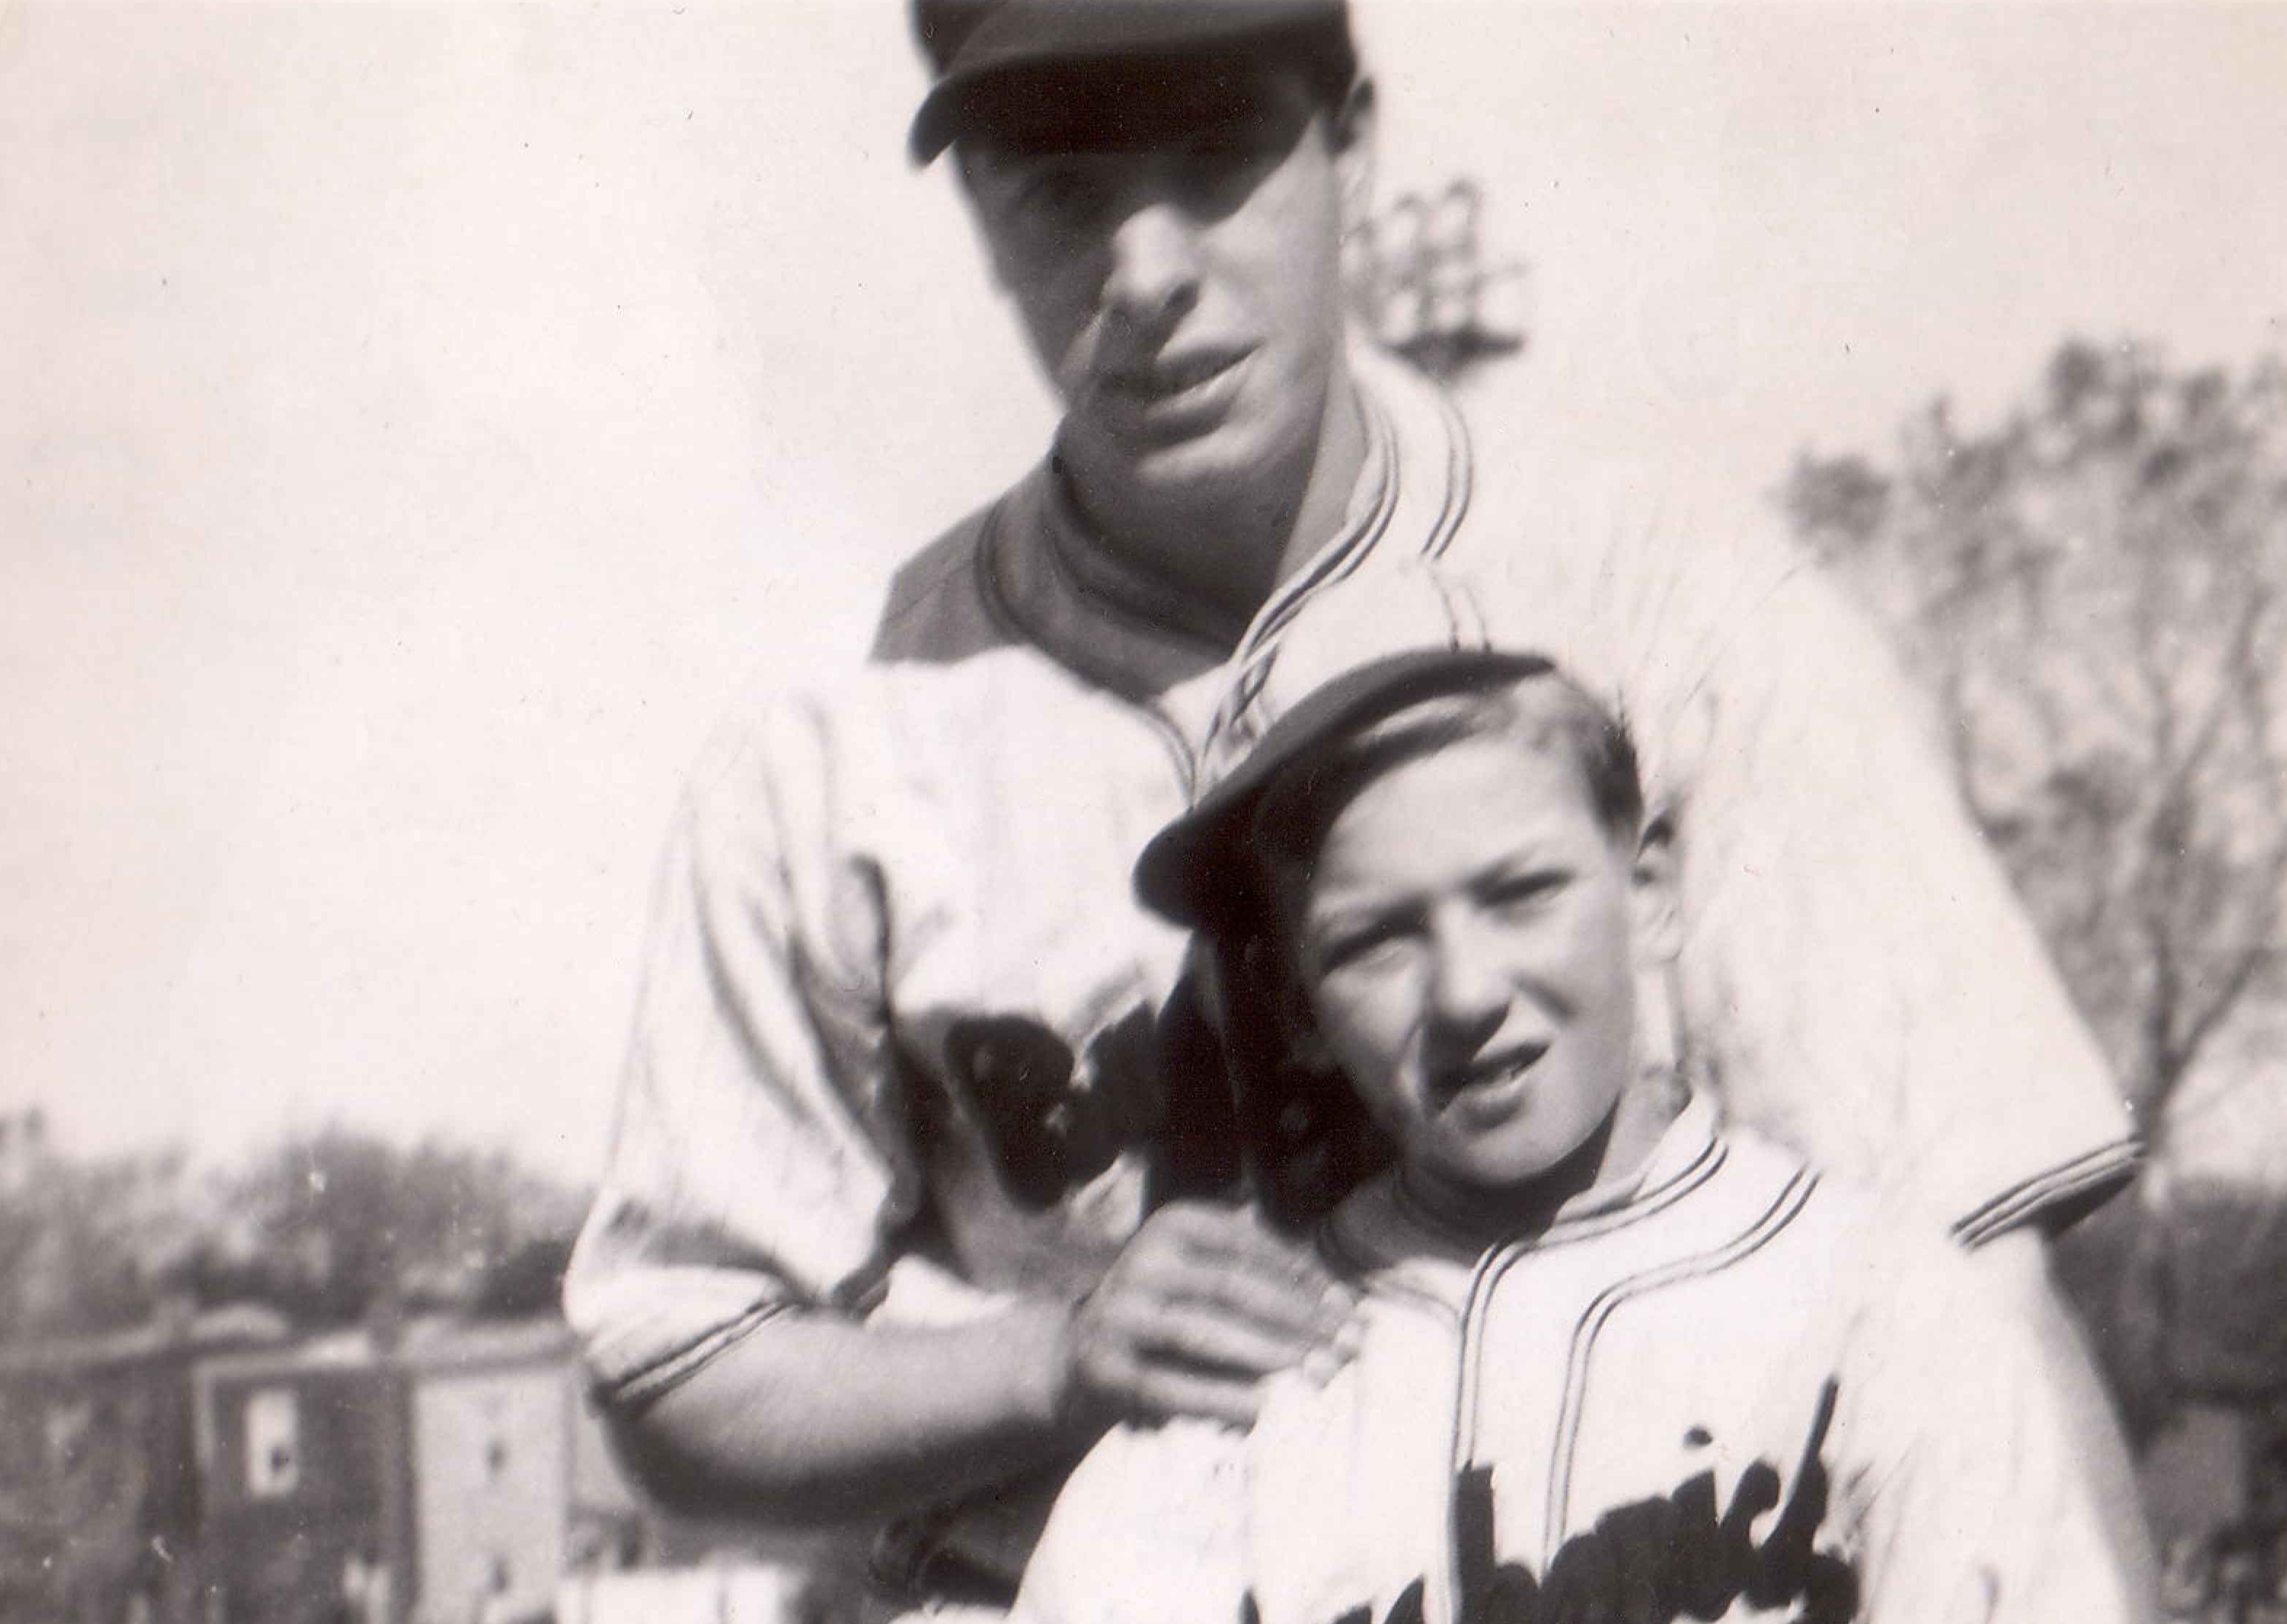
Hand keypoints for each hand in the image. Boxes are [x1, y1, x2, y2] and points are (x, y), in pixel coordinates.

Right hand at [1062, 1200, 1360, 1428]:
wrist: (1081, 1356)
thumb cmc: (1170, 1311)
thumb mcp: (1205, 1273)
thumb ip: (1262, 1275)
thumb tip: (1344, 1302)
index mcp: (1174, 1224)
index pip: (1251, 1246)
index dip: (1305, 1276)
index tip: (1350, 1307)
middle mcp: (1143, 1259)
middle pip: (1235, 1287)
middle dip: (1299, 1319)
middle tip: (1347, 1346)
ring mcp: (1119, 1313)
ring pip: (1206, 1332)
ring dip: (1269, 1354)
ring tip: (1317, 1373)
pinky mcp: (1106, 1367)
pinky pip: (1173, 1386)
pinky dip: (1221, 1399)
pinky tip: (1264, 1410)